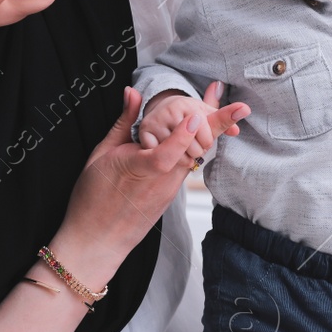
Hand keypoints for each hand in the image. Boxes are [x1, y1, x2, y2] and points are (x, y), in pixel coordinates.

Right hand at [57, 87, 245, 266]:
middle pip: (192, 152)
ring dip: (205, 139)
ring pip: (192, 160)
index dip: (181, 136)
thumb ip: (123, 122)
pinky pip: (186, 169)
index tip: (196, 117)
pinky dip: (192, 153)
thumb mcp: (101, 153)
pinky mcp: (171, 197)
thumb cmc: (93, 196)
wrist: (97, 239)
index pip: (165, 154)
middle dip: (214, 129)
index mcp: (136, 168)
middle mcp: (158, 182)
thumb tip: (133, 92)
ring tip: (226, 114)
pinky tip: (195, 140)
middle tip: (238, 109)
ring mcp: (168, 191)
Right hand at [138, 82, 249, 161]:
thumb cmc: (187, 116)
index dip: (207, 141)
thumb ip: (223, 118)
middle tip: (189, 143)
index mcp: (188, 103)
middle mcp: (170, 109)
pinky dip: (170, 161)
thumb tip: (244, 109)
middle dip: (196, 150)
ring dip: (184, 158)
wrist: (159, 114)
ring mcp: (155, 121)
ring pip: (180, 155)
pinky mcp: (144, 134)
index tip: (201, 136)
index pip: (207, 136)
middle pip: (194, 147)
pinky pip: (164, 158)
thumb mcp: (205, 114)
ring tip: (180, 148)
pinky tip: (170, 154)